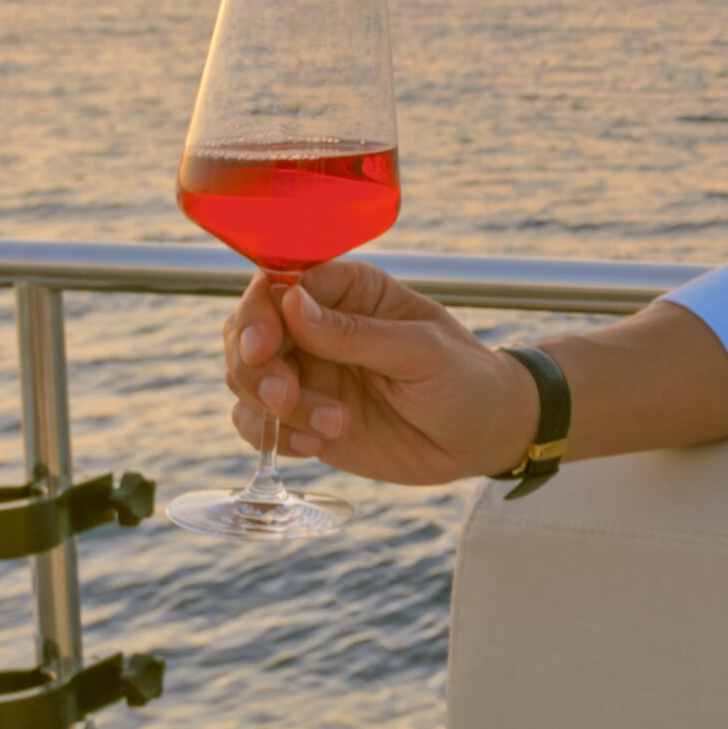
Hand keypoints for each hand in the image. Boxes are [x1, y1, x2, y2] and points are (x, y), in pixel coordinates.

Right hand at [224, 258, 535, 487]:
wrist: (482, 437)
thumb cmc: (465, 379)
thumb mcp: (422, 352)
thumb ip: (357, 333)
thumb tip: (292, 304)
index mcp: (349, 289)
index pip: (280, 282)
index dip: (260, 312)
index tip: (263, 347)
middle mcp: (317, 325)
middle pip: (247, 329)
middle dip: (254, 366)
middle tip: (285, 397)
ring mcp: (307, 372)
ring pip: (245, 377)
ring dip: (271, 406)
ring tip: (332, 425)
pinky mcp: (302, 417)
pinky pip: (256, 422)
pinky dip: (272, 436)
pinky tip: (314, 447)